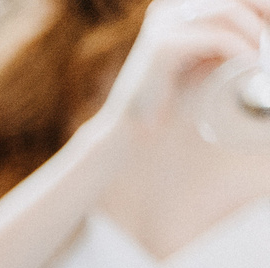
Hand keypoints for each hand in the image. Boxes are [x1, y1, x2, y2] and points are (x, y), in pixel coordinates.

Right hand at [104, 0, 269, 125]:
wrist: (132, 133)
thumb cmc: (171, 101)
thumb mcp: (205, 59)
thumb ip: (226, 38)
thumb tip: (263, 31)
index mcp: (176, 6)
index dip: (260, 5)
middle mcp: (168, 7)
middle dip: (263, 14)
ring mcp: (163, 23)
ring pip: (229, 10)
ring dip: (256, 33)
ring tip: (265, 58)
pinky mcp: (163, 44)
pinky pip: (217, 37)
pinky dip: (240, 49)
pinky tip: (251, 64)